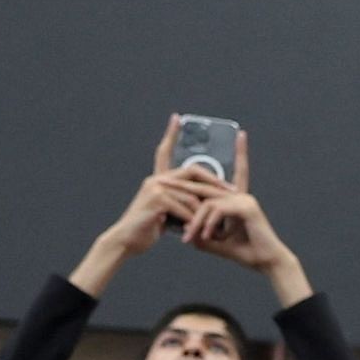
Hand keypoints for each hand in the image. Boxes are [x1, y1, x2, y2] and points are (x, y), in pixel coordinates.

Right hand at [76, 120, 226, 283]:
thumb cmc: (147, 229)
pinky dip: (193, 220)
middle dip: (216, 183)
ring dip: (204, 212)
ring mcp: (155, 187)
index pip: (164, 151)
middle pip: (194, 171)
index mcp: (158, 179)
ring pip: (193, 194)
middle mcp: (156, 179)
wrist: (127, 242)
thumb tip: (202, 201)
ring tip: (213, 225)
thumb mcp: (167, 212)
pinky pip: (186, 207)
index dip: (170, 134)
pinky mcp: (157, 200)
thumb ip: (180, 201)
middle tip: (233, 192)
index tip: (176, 118)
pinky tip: (194, 232)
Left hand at [183, 133, 310, 302]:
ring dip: (195, 221)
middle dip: (183, 192)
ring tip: (188, 238)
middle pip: (205, 189)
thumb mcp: (216, 242)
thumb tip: (185, 230)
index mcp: (237, 199)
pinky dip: (207, 224)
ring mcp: (245, 199)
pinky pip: (217, 210)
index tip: (243, 134)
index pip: (238, 171)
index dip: (241, 152)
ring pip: (208, 202)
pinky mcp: (246, 207)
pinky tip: (206, 237)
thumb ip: (201, 233)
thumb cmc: (246, 252)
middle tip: (163, 193)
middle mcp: (242, 194)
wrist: (266, 262)